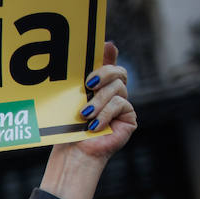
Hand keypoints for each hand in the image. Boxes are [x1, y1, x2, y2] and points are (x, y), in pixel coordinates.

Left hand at [67, 42, 135, 160]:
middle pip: (118, 73)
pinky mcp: (129, 117)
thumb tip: (92, 56)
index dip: (109, 55)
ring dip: (99, 101)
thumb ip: (82, 80)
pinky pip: (120, 105)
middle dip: (104, 74)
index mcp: (101, 86)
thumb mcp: (73, 100)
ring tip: (85, 114)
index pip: (109, 64)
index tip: (105, 46)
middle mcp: (114, 93)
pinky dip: (105, 114)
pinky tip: (94, 125)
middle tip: (89, 83)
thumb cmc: (70, 127)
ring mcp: (123, 104)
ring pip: (117, 89)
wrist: (74, 152)